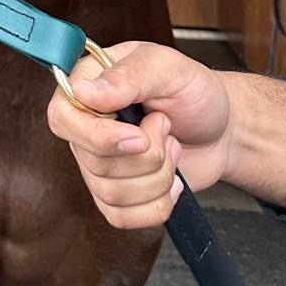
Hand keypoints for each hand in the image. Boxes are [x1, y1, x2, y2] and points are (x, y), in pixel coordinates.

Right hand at [46, 40, 233, 229]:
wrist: (222, 128)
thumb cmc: (194, 91)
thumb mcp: (168, 68)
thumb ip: (127, 76)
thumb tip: (82, 92)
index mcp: (87, 84)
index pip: (62, 118)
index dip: (97, 137)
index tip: (138, 137)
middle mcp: (86, 125)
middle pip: (94, 163)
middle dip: (147, 155)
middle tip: (166, 127)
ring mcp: (99, 162)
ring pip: (110, 193)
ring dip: (157, 177)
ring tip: (172, 147)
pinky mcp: (117, 193)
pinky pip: (121, 217)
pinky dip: (156, 204)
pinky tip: (171, 180)